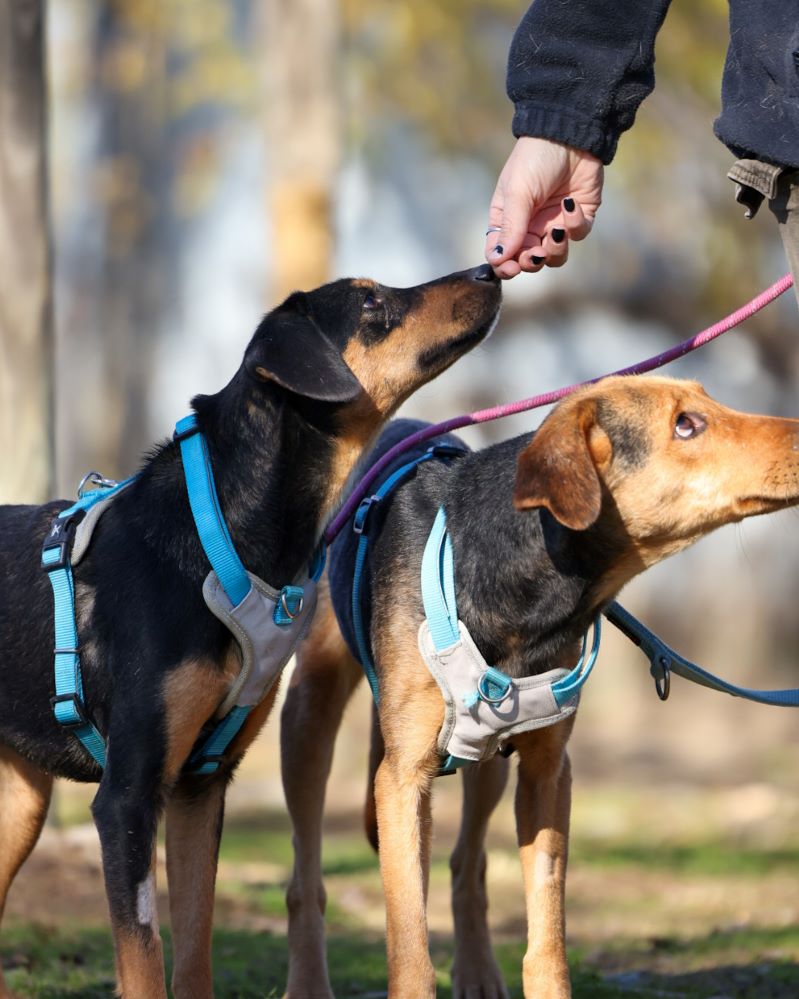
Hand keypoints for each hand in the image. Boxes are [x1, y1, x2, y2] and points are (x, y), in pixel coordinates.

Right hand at [485, 137, 603, 277]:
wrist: (569, 133)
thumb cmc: (534, 159)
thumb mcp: (517, 192)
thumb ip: (510, 228)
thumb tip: (498, 259)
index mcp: (507, 220)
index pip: (501, 253)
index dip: (504, 266)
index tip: (510, 268)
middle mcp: (530, 226)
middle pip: (528, 261)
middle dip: (531, 262)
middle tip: (536, 254)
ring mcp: (555, 223)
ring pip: (555, 256)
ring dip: (555, 251)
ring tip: (556, 233)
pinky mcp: (580, 217)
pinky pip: (578, 235)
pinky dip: (575, 224)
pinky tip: (572, 204)